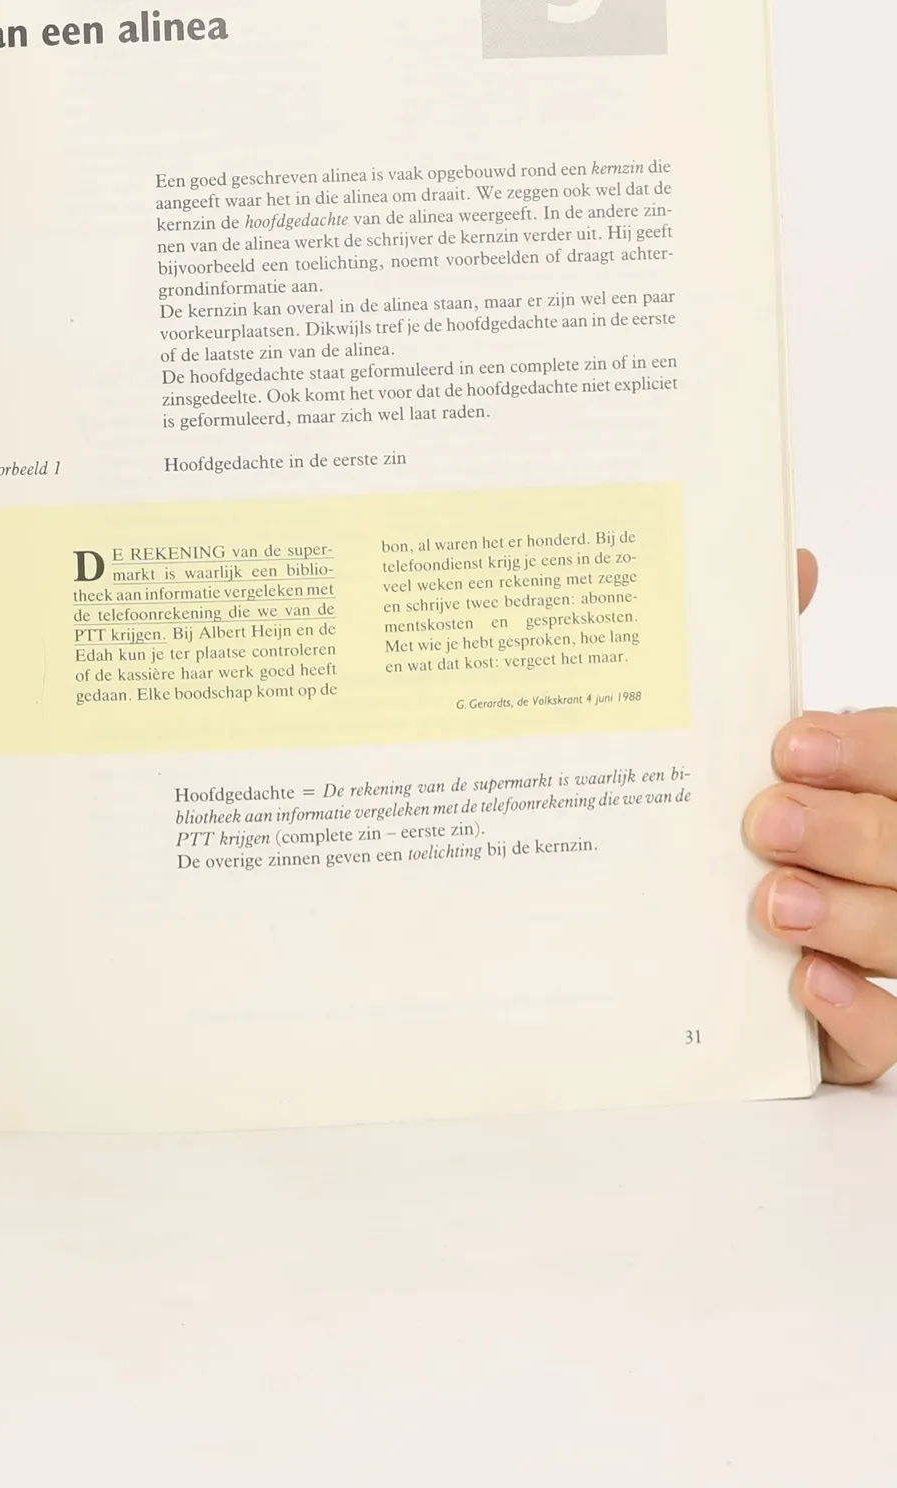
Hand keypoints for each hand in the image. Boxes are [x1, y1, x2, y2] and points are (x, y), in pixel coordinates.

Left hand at [746, 551, 896, 1081]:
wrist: (719, 898)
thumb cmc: (761, 805)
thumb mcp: (765, 737)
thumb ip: (769, 649)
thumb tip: (790, 558)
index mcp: (886, 784)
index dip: (867, 753)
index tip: (789, 747)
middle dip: (850, 835)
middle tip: (765, 822)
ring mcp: (895, 944)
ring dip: (849, 918)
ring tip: (774, 903)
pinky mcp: (864, 1030)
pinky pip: (888, 1040)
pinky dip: (859, 1016)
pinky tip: (808, 984)